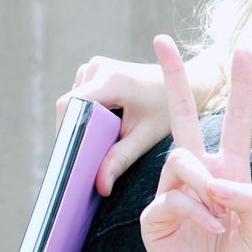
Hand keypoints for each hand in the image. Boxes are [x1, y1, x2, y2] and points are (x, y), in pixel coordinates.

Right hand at [61, 49, 228, 195]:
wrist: (186, 84)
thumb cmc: (169, 110)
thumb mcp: (146, 136)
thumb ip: (120, 159)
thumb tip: (99, 186)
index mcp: (112, 80)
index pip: (70, 106)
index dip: (65, 131)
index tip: (70, 156)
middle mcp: (99, 67)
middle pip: (69, 105)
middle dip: (74, 131)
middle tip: (84, 158)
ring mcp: (96, 66)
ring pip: (73, 102)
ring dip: (82, 122)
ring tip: (99, 141)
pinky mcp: (97, 70)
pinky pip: (81, 96)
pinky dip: (87, 113)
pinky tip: (103, 126)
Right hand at [138, 36, 251, 251]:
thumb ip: (247, 201)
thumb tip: (217, 181)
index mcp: (230, 171)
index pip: (236, 121)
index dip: (239, 87)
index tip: (241, 49)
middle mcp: (200, 175)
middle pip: (184, 118)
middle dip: (173, 79)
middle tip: (161, 40)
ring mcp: (174, 192)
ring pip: (180, 162)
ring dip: (202, 184)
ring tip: (220, 218)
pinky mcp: (155, 216)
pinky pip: (170, 197)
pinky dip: (194, 211)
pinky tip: (210, 228)